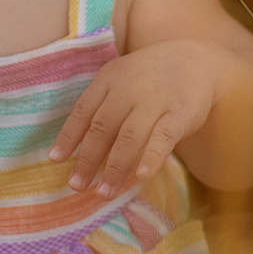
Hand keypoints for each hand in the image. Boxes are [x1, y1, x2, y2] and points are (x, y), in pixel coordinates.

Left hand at [50, 40, 225, 197]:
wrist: (196, 61)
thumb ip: (101, 108)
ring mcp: (155, 100)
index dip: (69, 137)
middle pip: (102, 128)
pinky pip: (163, 137)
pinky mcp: (180, 113)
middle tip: (77, 185)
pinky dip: (151, 157)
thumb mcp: (121, 82)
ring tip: (103, 192)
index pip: (83, 111)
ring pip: (129, 137)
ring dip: (114, 168)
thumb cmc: (149, 79)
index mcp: (109, 79)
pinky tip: (141, 176)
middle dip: (88, 159)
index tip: (56, 161)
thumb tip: (75, 149)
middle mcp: (128, 88)